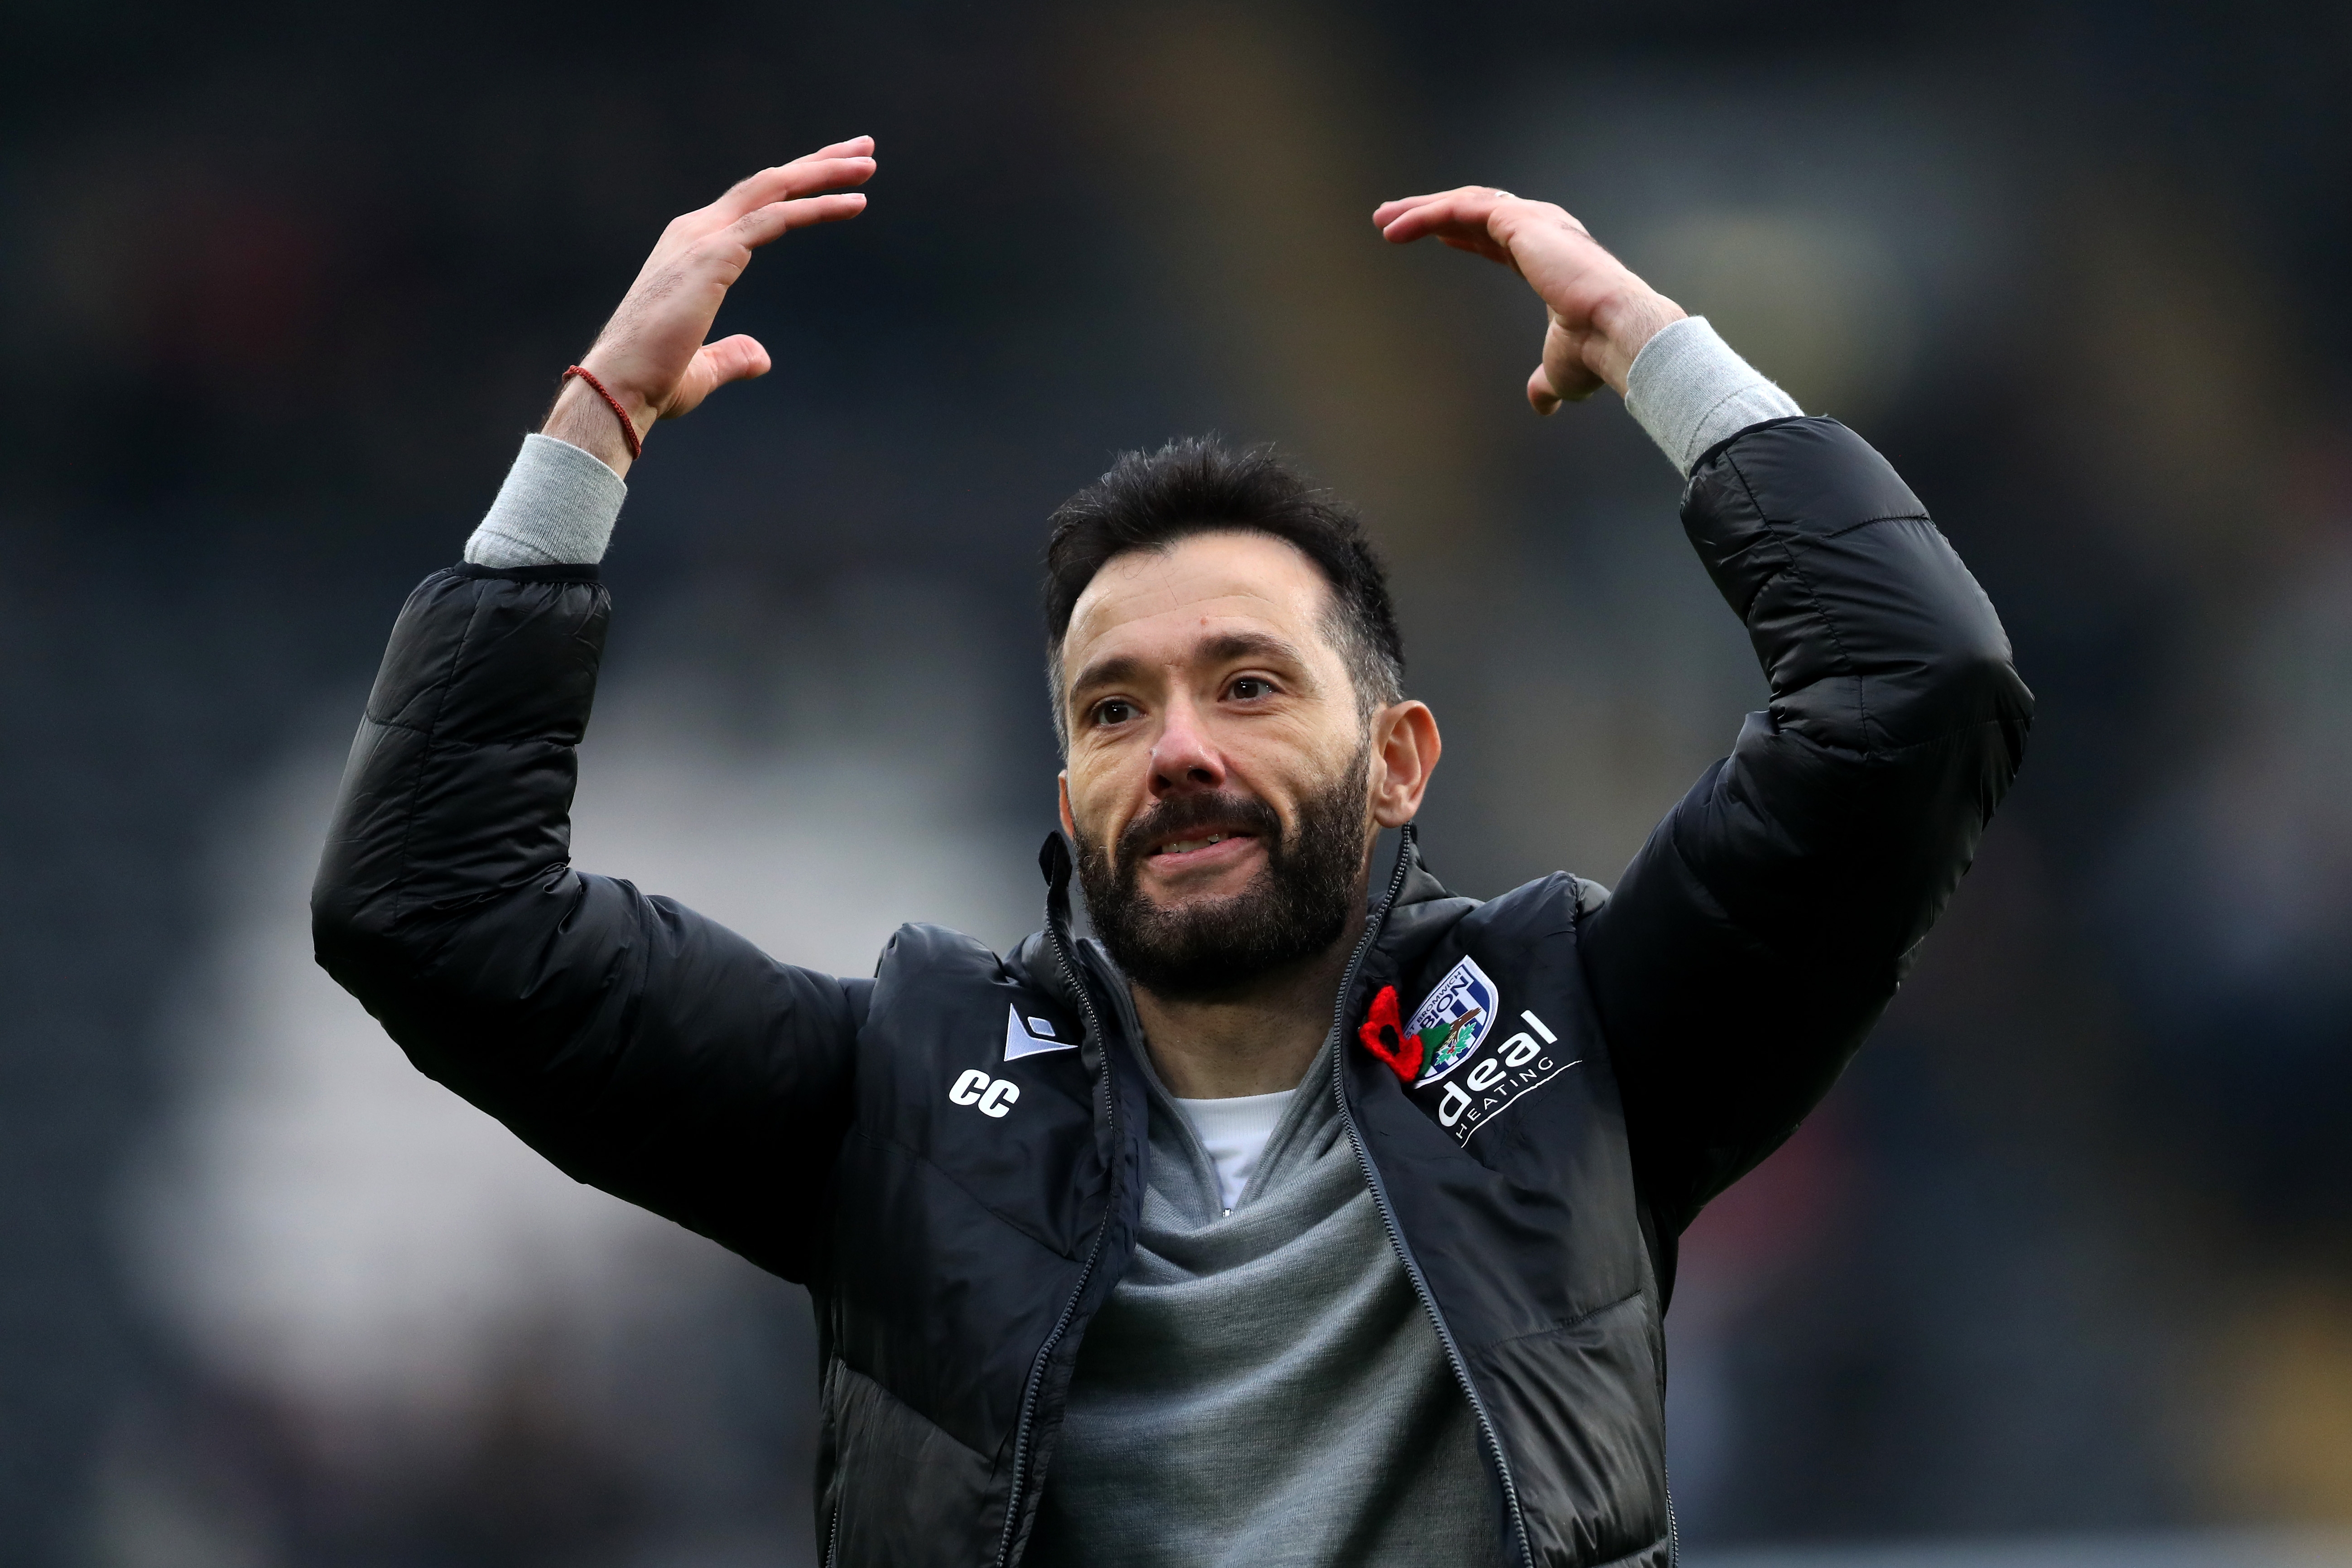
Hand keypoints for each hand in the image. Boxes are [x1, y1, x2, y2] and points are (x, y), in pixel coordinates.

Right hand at [544, 136, 876, 473]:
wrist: (619, 388)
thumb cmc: (652, 381)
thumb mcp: (703, 366)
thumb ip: (733, 356)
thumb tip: (761, 357)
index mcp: (692, 250)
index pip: (753, 204)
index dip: (797, 186)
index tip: (839, 178)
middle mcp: (696, 232)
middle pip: (768, 183)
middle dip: (818, 163)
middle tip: (864, 149)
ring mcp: (703, 239)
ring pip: (775, 189)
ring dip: (826, 174)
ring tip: (869, 162)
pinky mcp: (714, 255)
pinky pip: (775, 218)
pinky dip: (816, 206)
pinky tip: (854, 203)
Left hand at [1374, 187, 1683, 414]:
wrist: (1615, 333)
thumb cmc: (1593, 352)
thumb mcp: (1558, 372)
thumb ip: (1543, 384)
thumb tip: (1541, 405)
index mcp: (1549, 257)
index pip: (1498, 237)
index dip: (1464, 234)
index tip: (1437, 235)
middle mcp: (1542, 230)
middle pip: (1476, 211)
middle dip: (1432, 213)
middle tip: (1392, 220)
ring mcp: (1533, 220)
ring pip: (1465, 203)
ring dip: (1420, 209)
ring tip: (1383, 219)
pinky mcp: (1520, 221)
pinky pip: (1461, 209)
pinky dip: (1426, 215)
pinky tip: (1396, 229)